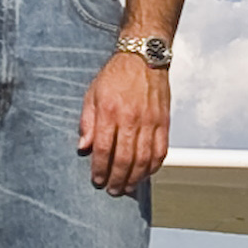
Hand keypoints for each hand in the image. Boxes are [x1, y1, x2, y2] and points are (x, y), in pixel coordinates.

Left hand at [77, 53, 169, 195]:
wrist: (144, 57)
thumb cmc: (116, 75)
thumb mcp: (92, 94)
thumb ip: (87, 123)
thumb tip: (83, 148)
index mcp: (110, 111)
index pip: (104, 149)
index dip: (100, 169)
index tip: (97, 180)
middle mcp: (131, 118)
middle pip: (125, 159)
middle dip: (117, 179)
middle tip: (112, 190)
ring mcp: (150, 121)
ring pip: (144, 159)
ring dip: (135, 178)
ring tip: (127, 187)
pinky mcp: (164, 122)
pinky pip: (161, 151)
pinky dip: (154, 166)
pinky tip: (146, 174)